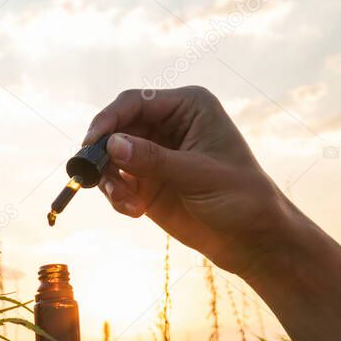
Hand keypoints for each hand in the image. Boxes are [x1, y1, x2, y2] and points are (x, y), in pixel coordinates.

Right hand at [84, 86, 301, 277]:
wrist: (250, 238)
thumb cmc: (240, 196)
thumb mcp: (197, 174)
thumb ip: (153, 159)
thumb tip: (111, 144)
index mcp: (187, 107)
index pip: (135, 102)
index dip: (108, 120)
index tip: (90, 143)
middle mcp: (166, 125)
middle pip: (115, 128)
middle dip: (104, 155)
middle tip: (94, 178)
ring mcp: (153, 154)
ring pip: (109, 157)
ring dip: (109, 181)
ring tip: (128, 204)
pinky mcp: (145, 182)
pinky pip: (114, 182)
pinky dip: (116, 196)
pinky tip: (134, 211)